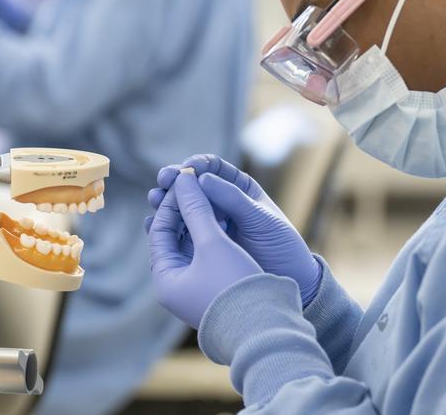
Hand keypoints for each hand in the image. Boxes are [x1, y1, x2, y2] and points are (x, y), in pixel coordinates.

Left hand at [148, 169, 261, 328]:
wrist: (267, 327)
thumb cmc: (235, 286)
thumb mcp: (213, 242)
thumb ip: (196, 208)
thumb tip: (183, 178)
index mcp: (165, 279)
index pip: (160, 229)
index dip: (173, 201)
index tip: (187, 178)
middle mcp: (176, 285)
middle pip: (173, 237)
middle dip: (185, 209)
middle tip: (196, 184)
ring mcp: (195, 288)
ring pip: (191, 244)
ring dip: (199, 219)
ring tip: (212, 197)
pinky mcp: (215, 288)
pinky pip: (206, 254)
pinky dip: (212, 234)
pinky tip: (225, 218)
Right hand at [149, 155, 321, 306]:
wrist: (290, 279)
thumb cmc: (281, 245)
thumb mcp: (260, 219)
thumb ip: (233, 199)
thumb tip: (202, 178)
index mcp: (239, 187)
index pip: (212, 168)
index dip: (195, 165)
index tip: (183, 169)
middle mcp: (222, 202)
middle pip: (192, 186)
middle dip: (174, 182)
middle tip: (162, 181)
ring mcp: (211, 223)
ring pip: (183, 208)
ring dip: (167, 202)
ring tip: (155, 200)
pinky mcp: (203, 245)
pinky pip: (181, 232)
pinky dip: (167, 227)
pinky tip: (155, 224)